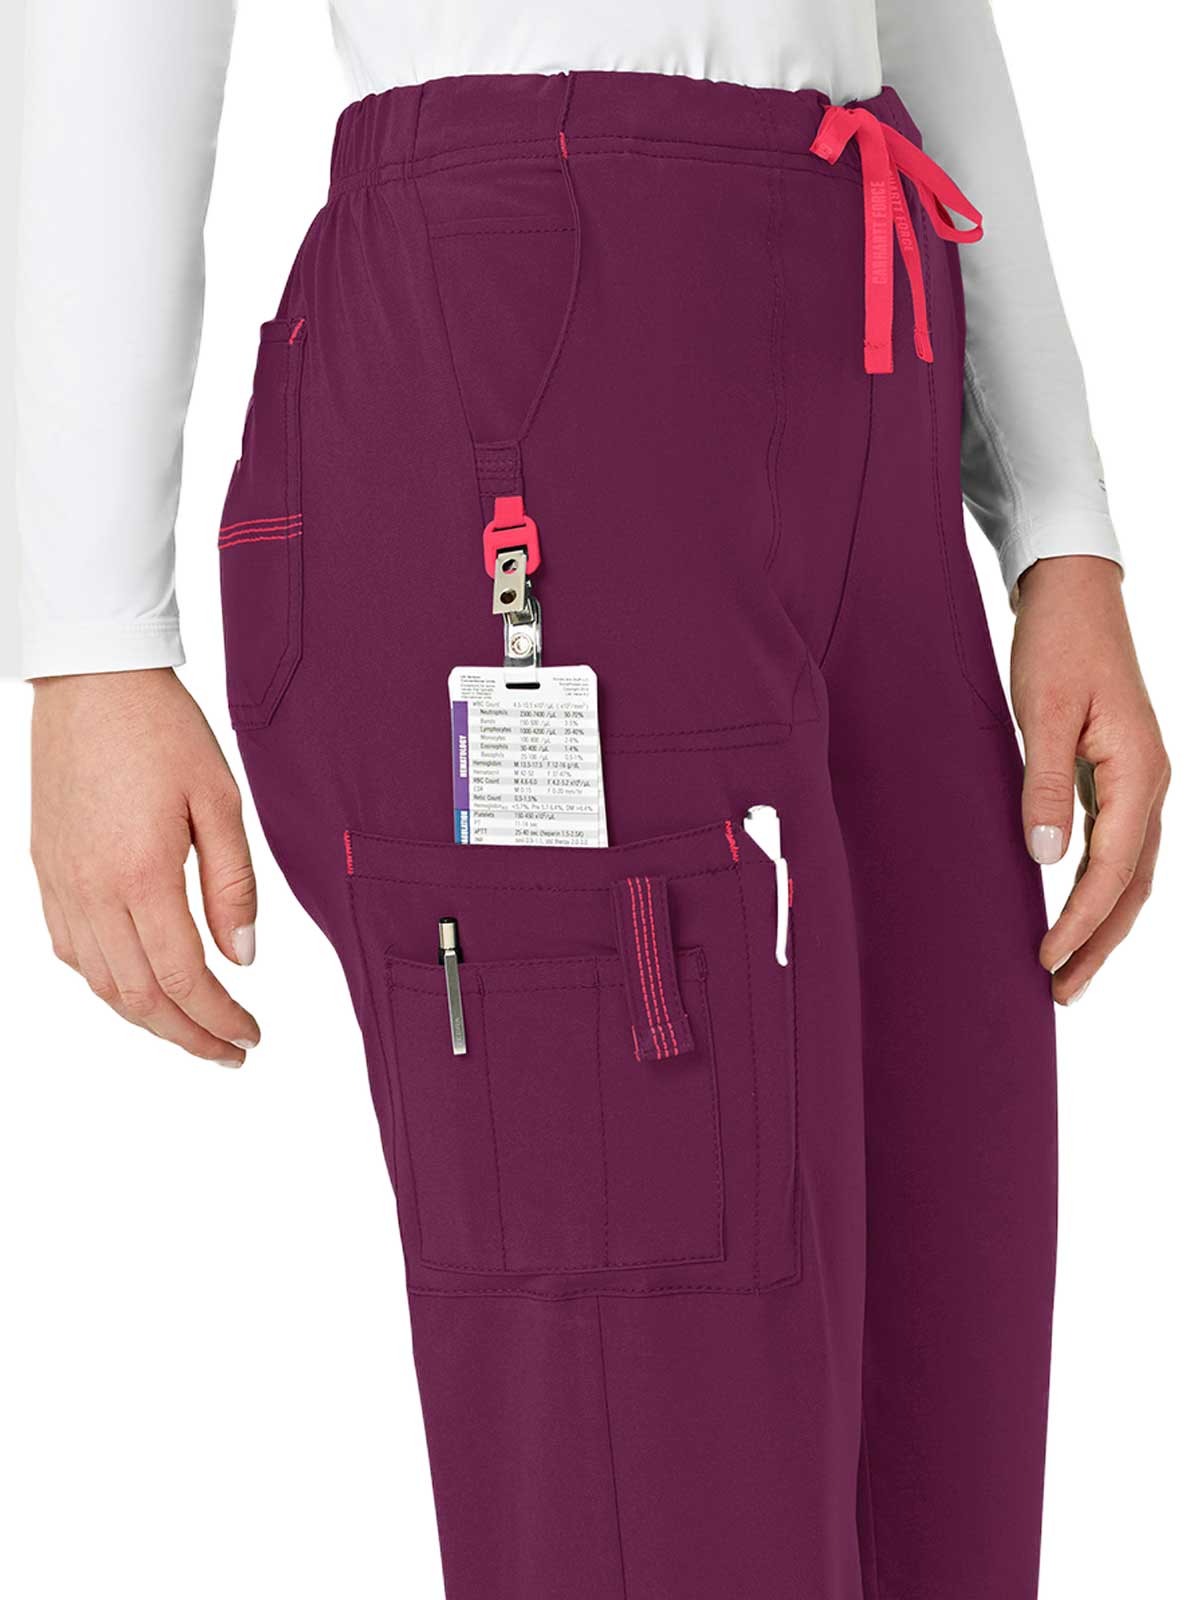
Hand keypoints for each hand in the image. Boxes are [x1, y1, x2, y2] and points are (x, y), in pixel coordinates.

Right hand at [31, 669, 259, 1064]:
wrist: (93, 680)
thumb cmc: (162, 730)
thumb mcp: (219, 801)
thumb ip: (233, 886)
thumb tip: (243, 958)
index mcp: (141, 875)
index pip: (184, 979)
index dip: (220, 1019)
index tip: (251, 1035)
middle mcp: (92, 890)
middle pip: (139, 998)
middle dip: (188, 1035)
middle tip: (229, 1051)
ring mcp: (61, 883)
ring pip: (99, 983)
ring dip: (147, 1018)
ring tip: (191, 1029)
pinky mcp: (45, 869)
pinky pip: (70, 949)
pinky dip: (105, 982)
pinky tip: (136, 984)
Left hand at [1012, 556, 1168, 1004]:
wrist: (1074, 591)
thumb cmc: (1056, 643)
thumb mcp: (1041, 712)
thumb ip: (1045, 785)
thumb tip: (1045, 859)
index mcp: (1139, 772)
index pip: (1113, 871)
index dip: (1080, 922)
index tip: (1046, 961)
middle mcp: (1151, 783)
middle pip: (1134, 886)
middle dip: (1100, 943)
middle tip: (1060, 991)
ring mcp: (1141, 780)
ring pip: (1132, 873)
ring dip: (1102, 924)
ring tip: (1067, 970)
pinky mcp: (1121, 774)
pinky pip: (1120, 848)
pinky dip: (1100, 888)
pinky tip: (1073, 910)